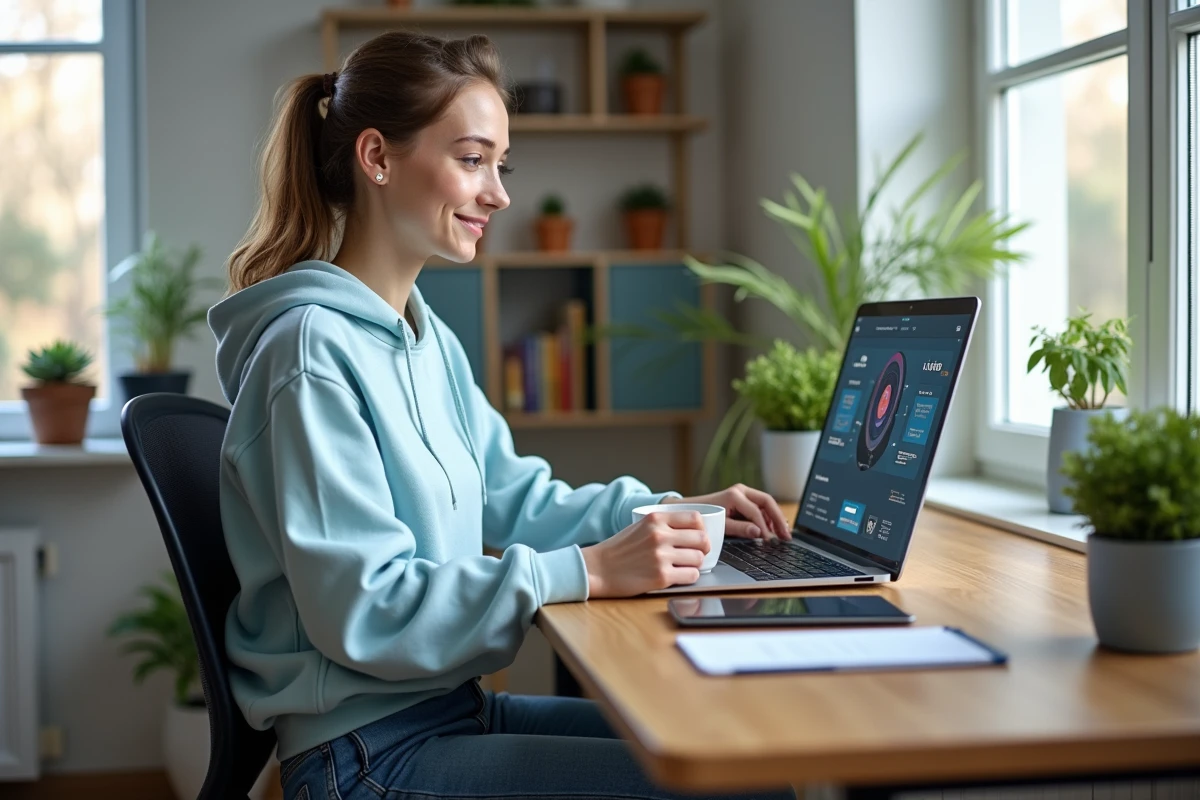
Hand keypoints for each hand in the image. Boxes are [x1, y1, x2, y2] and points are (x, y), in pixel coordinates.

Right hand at [581, 510, 709, 597]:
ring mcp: (661, 556)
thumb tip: (693, 532)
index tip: (698, 537)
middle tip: (696, 554)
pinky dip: (689, 577)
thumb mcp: (640, 526)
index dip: (702, 529)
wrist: (598, 569)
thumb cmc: (619, 549)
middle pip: (702, 539)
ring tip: (684, 566)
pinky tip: (678, 576)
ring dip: (695, 564)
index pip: (695, 518)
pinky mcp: (661, 576)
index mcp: (655, 519)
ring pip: (699, 559)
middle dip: (703, 548)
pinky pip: (691, 576)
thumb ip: (663, 525)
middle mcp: (660, 535)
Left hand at [664, 485, 790, 540]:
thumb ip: (740, 529)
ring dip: (775, 518)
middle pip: (767, 502)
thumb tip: (759, 533)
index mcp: (735, 495)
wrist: (690, 509)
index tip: (770, 540)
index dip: (765, 527)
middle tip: (786, 535)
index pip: (755, 511)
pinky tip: (773, 529)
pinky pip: (760, 507)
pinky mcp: (743, 498)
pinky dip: (768, 517)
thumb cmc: (704, 517)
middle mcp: (741, 490)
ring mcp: (743, 493)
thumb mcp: (721, 526)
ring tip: (783, 534)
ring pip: (766, 503)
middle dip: (778, 519)